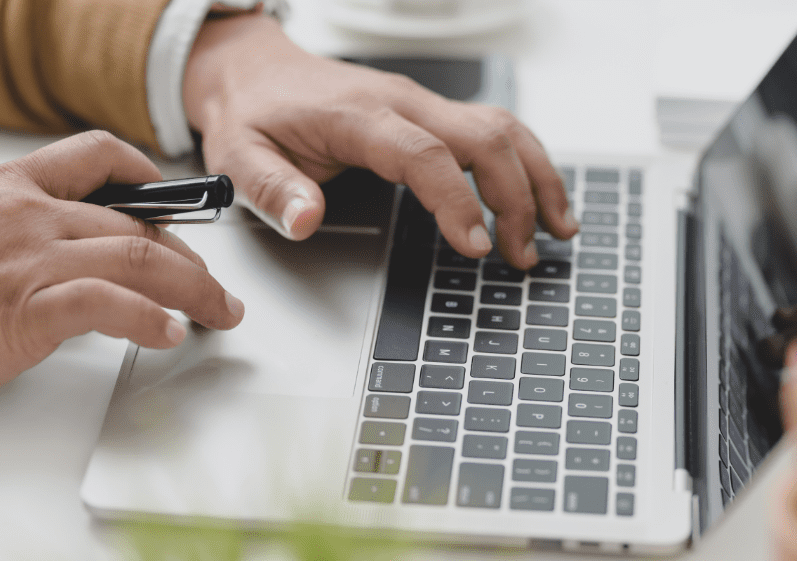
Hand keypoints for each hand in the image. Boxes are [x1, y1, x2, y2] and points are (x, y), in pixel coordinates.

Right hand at [0, 131, 244, 407]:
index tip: (168, 196)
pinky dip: (153, 320)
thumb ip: (2, 230)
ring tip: (218, 312)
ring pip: (140, 259)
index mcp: (7, 188)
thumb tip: (39, 253)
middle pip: (137, 222)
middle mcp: (29, 215)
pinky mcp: (31, 309)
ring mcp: (33, 259)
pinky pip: (113, 306)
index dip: (145, 174)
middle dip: (187, 256)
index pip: (94, 157)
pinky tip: (172, 335)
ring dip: (194, 290)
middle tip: (210, 284)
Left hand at [183, 13, 577, 267]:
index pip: (424, 154)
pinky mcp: (429, 112)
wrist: (252, 71)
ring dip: (536, 177)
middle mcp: (400, 101)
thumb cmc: (251, 115)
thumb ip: (273, 190)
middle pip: (483, 137)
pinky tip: (540, 198)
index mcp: (357, 114)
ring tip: (557, 230)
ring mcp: (420, 102)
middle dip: (516, 197)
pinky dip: (525, 163)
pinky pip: (492, 129)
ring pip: (500, 128)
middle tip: (522, 254)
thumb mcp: (238, 157)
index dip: (458, 200)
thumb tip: (306, 221)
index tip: (477, 246)